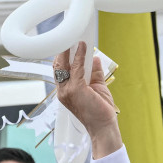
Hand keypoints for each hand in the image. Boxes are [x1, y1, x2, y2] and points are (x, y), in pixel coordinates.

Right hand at [55, 42, 121, 157]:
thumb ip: (94, 73)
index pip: (59, 70)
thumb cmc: (100, 111)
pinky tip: (83, 47)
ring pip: (64, 64)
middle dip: (63, 49)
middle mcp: (63, 91)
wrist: (103, 127)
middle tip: (71, 35)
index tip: (67, 43)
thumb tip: (94, 57)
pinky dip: (79, 56)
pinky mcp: (76, 90)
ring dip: (70, 49)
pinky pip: (76, 68)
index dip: (62, 55)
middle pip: (58, 65)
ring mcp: (67, 91)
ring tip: (75, 36)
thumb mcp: (97, 88)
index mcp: (65, 91)